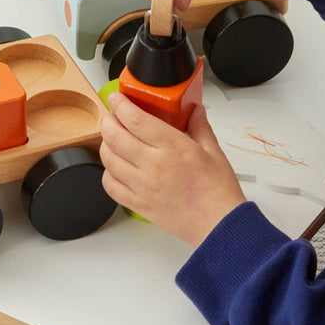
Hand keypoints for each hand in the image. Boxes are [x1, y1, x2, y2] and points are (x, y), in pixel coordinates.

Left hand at [99, 92, 247, 246]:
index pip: (135, 119)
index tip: (117, 98)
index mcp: (172, 147)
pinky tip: (115, 167)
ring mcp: (142, 186)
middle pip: (115, 136)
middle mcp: (153, 165)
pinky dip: (107, 172)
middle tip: (111, 115)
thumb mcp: (213, 152)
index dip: (120, 104)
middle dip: (108, 120)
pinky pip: (110, 185)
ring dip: (105, 144)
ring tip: (112, 138)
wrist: (219, 226)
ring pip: (109, 159)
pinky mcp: (138, 204)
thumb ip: (200, 128)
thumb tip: (195, 111)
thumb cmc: (218, 192)